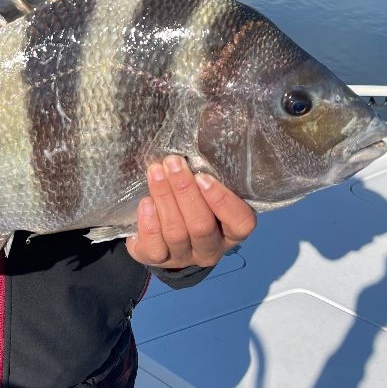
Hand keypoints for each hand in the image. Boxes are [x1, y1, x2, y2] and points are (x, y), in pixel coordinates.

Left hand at [126, 155, 255, 269]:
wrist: (160, 231)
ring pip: (176, 232)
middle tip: (173, 163)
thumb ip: (206, 173)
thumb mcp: (203, 188)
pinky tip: (146, 203)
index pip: (241, 222)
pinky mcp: (158, 260)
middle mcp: (210, 247)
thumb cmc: (188, 200)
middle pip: (202, 225)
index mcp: (230, 230)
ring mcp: (184, 256)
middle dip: (185, 191)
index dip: (223, 201)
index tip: (203, 176)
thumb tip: (208, 127)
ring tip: (155, 172)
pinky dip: (150, 224)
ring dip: (165, 198)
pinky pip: (155, 247)